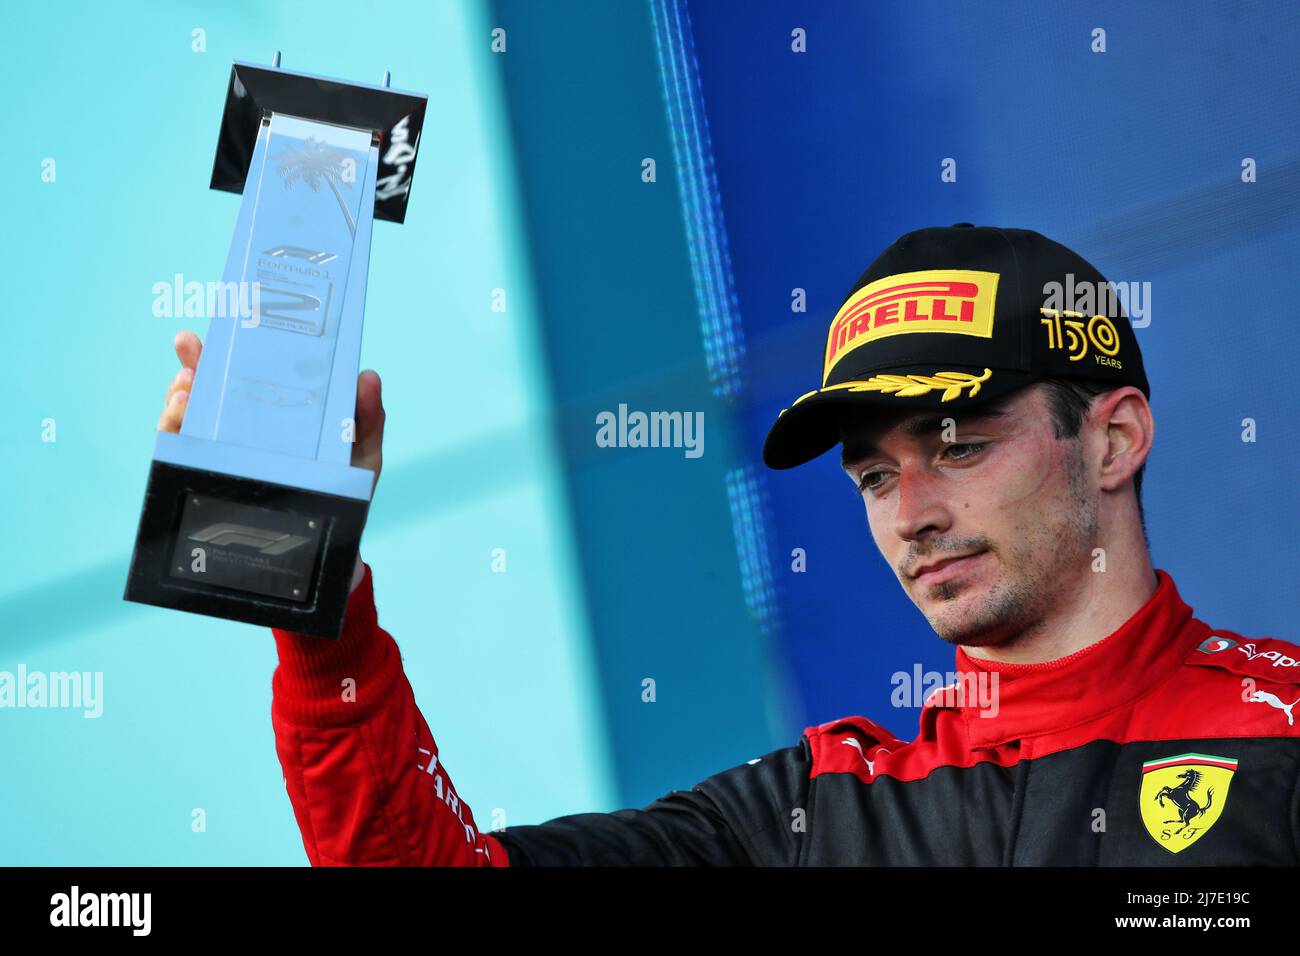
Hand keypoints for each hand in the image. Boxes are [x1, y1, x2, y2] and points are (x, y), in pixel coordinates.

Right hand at [158, 331, 385, 592]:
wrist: (330, 549)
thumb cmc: (344, 490)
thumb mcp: (362, 453)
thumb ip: (367, 418)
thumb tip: (369, 376)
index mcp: (276, 414)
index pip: (246, 373)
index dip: (226, 349)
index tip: (216, 329)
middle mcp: (244, 429)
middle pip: (209, 389)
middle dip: (193, 364)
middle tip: (188, 348)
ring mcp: (224, 454)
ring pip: (187, 418)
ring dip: (180, 397)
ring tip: (187, 387)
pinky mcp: (210, 480)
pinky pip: (181, 455)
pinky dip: (174, 433)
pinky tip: (181, 418)